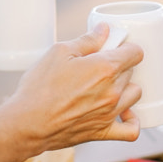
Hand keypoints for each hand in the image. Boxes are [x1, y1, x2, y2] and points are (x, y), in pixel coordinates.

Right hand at [3, 23, 143, 151]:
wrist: (27, 123)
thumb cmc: (39, 87)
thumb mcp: (59, 52)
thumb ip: (87, 40)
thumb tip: (104, 29)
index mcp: (105, 68)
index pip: (135, 52)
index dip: (126, 47)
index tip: (114, 48)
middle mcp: (113, 91)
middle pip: (131, 71)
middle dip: (119, 65)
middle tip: (99, 66)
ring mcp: (110, 113)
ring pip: (134, 94)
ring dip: (125, 87)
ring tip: (108, 86)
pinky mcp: (103, 131)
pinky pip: (131, 130)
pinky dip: (132, 121)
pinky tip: (123, 113)